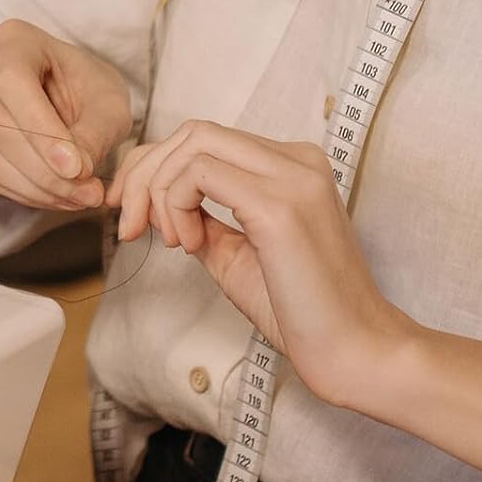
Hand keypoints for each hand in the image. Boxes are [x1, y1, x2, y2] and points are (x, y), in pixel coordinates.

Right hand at [0, 19, 132, 211]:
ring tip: (77, 199)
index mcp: (15, 40)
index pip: (14, 82)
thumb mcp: (108, 104)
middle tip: (86, 193)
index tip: (77, 168)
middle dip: (44, 168)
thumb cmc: (87, 91)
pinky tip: (55, 198)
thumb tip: (76, 171)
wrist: (64, 99)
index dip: (42, 129)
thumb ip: (96, 132)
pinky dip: (21, 192)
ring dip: (34, 186)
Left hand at [105, 120, 409, 405]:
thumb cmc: (302, 312)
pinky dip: (176, 204)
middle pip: (194, 132)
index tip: (132, 214)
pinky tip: (188, 245)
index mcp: (292, 166)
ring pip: (193, 143)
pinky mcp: (278, 204)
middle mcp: (297, 159)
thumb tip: (154, 203)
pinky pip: (199, 173)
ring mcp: (292, 176)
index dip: (154, 169)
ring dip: (158, 190)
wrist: (354, 350)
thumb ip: (203, 220)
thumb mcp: (236, 255)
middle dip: (144, 173)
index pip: (205, 139)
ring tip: (171, 241)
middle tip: (127, 225)